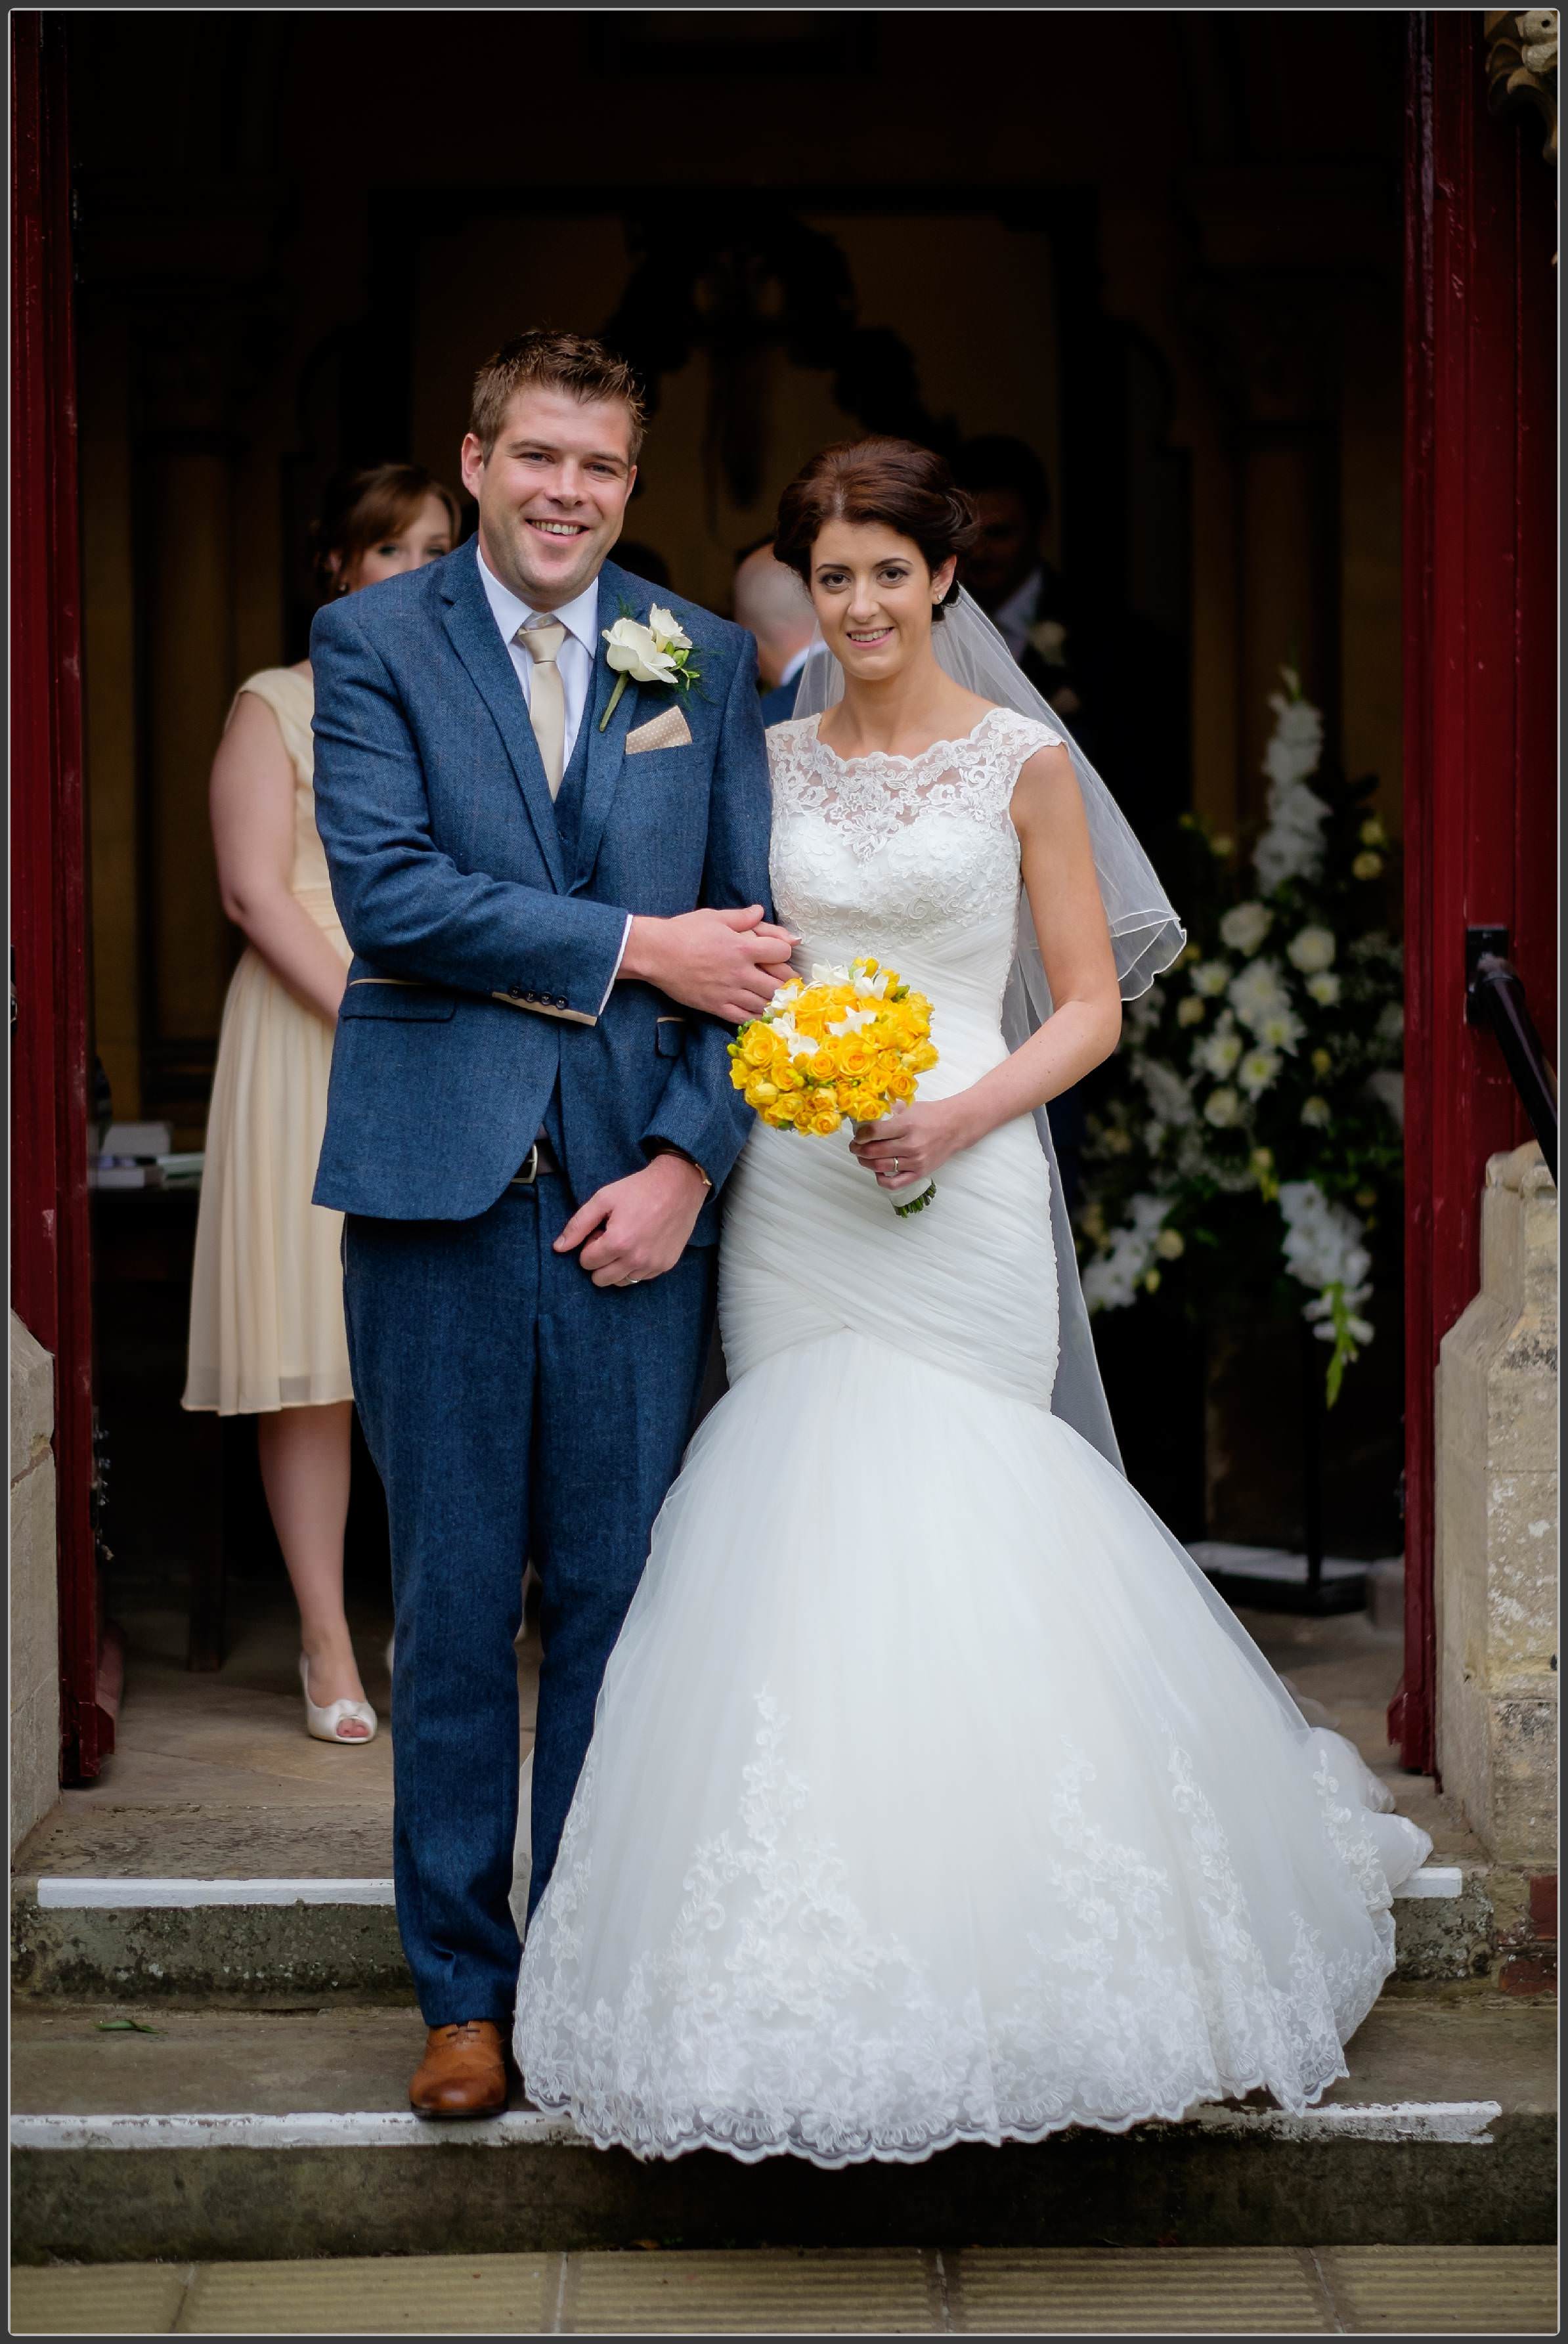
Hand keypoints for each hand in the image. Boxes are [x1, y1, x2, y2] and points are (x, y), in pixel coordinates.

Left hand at [553, 1154, 707, 1287]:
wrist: (679, 1186)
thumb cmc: (639, 1189)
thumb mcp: (603, 1199)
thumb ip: (578, 1225)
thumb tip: (559, 1248)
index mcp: (617, 1243)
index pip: (586, 1262)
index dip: (589, 1245)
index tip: (601, 1230)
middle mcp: (636, 1259)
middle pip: (600, 1279)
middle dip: (600, 1261)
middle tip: (611, 1237)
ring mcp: (653, 1265)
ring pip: (621, 1282)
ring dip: (617, 1266)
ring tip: (627, 1241)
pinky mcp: (666, 1265)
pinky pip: (641, 1278)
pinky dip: (636, 1266)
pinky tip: (642, 1244)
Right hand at [622, 905, 796, 1022]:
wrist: (656, 953)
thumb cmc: (685, 931)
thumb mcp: (715, 917)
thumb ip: (742, 917)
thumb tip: (760, 911)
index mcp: (742, 947)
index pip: (782, 952)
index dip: (785, 951)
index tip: (780, 952)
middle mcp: (740, 972)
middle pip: (778, 984)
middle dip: (786, 983)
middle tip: (787, 982)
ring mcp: (729, 992)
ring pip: (764, 1003)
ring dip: (773, 1001)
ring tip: (776, 998)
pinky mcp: (716, 1006)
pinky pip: (743, 1017)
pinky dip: (755, 1017)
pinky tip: (760, 1013)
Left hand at [849, 1099, 976, 1192]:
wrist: (956, 1127)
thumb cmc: (931, 1115)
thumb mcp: (909, 1107)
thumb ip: (889, 1111)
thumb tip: (866, 1114)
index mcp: (906, 1125)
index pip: (873, 1132)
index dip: (860, 1135)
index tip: (857, 1135)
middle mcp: (910, 1145)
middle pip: (874, 1151)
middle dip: (858, 1149)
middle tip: (855, 1146)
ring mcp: (915, 1161)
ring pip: (880, 1167)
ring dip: (866, 1162)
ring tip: (863, 1157)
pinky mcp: (920, 1172)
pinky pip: (895, 1183)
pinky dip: (882, 1180)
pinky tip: (878, 1172)